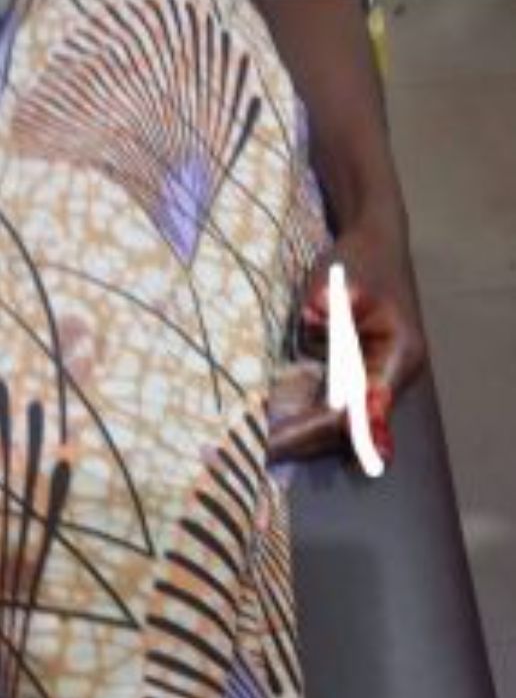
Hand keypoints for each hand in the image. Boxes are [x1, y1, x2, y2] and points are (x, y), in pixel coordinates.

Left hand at [268, 209, 424, 466]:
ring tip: (258, 449)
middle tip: (256, 453)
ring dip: (303, 438)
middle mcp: (391, 378)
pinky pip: (333, 409)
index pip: (355, 410)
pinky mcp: (358, 377)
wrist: (375, 245)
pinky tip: (273, 430)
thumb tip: (312, 330)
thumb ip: (328, 307)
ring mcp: (376, 381)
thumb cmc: (360, 260)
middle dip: (303, 441)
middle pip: (348, 428)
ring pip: (340, 425)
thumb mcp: (341, 280)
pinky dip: (306, 421)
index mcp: (397, 356)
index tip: (275, 441)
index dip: (314, 429)